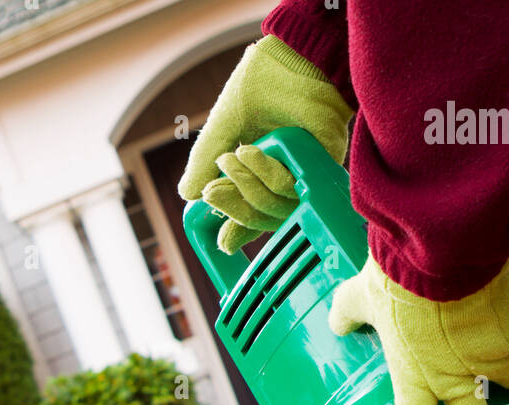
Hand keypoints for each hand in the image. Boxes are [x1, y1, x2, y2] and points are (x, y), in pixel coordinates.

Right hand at [178, 36, 352, 254]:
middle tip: (211, 192)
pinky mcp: (321, 168)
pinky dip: (267, 173)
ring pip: (276, 210)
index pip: (253, 215)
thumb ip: (206, 160)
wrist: (291, 58)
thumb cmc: (263, 85)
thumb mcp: (224, 127)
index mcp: (263, 174)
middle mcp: (286, 180)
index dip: (237, 232)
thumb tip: (187, 195)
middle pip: (261, 219)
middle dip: (232, 208)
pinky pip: (291, 189)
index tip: (221, 241)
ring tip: (234, 156)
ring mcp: (305, 176)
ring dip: (248, 185)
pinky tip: (252, 151)